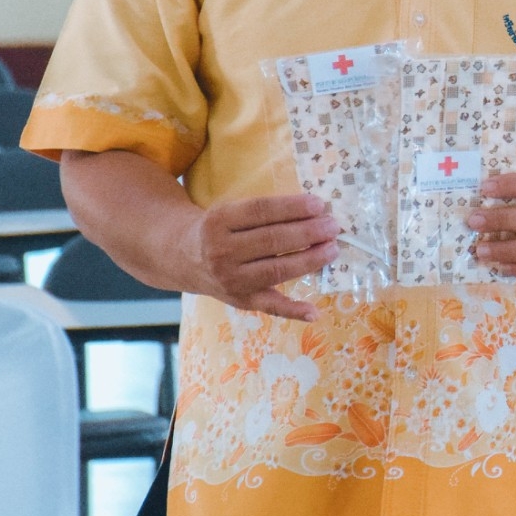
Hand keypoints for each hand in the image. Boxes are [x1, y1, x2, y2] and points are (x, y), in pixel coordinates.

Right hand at [176, 192, 340, 322]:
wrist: (181, 256)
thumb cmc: (218, 228)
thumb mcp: (230, 210)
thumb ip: (264, 211)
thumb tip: (315, 210)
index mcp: (219, 221)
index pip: (261, 211)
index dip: (292, 207)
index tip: (319, 204)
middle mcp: (221, 251)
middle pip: (272, 240)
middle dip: (308, 232)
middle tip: (334, 226)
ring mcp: (230, 279)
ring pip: (276, 270)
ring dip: (309, 260)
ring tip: (332, 249)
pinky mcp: (239, 300)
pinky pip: (269, 306)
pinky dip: (293, 311)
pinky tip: (314, 311)